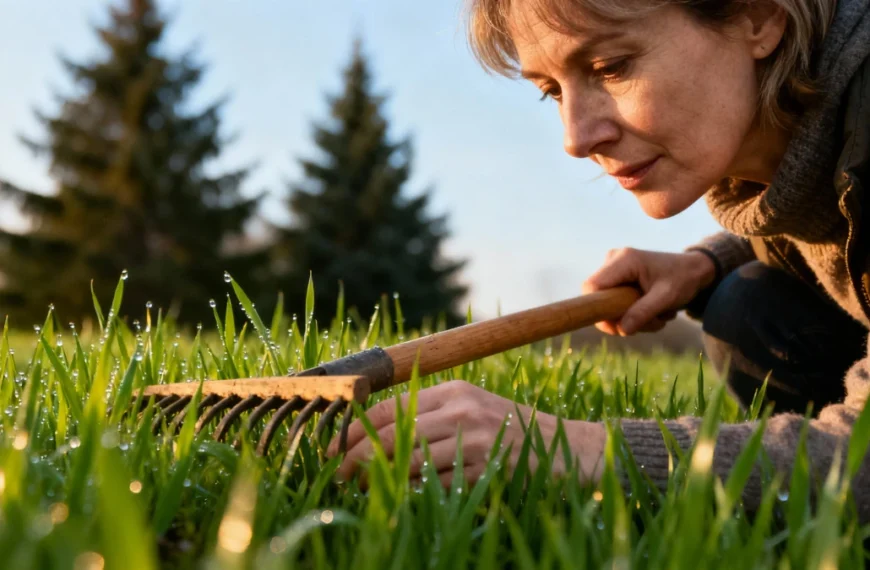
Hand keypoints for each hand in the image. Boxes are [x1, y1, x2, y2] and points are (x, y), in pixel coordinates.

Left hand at [325, 380, 605, 488]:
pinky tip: (404, 496)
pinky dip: (414, 493)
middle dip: (356, 458)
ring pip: (409, 463)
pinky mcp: (485, 469)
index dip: (354, 429)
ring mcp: (474, 440)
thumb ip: (429, 415)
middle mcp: (461, 409)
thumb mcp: (470, 408)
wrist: (563, 448)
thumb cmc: (507, 428)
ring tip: (365, 489)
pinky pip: (435, 486)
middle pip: (392, 435)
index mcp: (453, 390)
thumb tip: (371, 437)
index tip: (332, 449)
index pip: (389, 406)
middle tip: (339, 476)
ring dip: (381, 480)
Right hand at [581, 248, 715, 335]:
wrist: (694, 270)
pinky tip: (652, 310)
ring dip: (632, 318)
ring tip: (658, 316)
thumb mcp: (666, 297)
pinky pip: (615, 303)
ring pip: (608, 304)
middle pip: (599, 298)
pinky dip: (633, 313)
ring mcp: (614, 269)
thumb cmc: (683, 279)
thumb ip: (644, 312)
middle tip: (650, 323)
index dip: (598, 309)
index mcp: (624, 260)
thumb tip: (622, 330)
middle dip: (621, 318)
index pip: (592, 287)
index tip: (616, 328)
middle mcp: (614, 260)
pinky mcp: (618, 278)